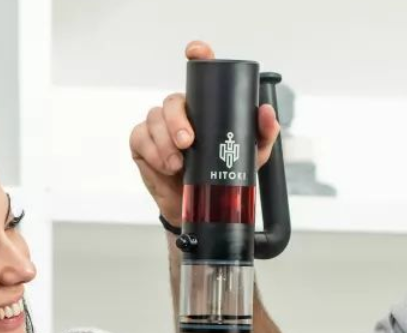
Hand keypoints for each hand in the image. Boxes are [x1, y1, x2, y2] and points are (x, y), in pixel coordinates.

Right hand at [129, 40, 281, 222]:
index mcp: (204, 106)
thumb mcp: (250, 156)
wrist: (200, 207)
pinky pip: (140, 138)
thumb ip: (262, 134)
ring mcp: (158, 125)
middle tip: (188, 142)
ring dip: (164, 143)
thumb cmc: (221, 174)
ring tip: (178, 164)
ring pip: (155, 119)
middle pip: (172, 100)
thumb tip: (266, 113)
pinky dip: (153, 152)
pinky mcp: (142, 142)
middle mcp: (180, 111)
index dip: (198, 56)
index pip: (200, 73)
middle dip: (177, 120)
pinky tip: (164, 165)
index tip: (197, 51)